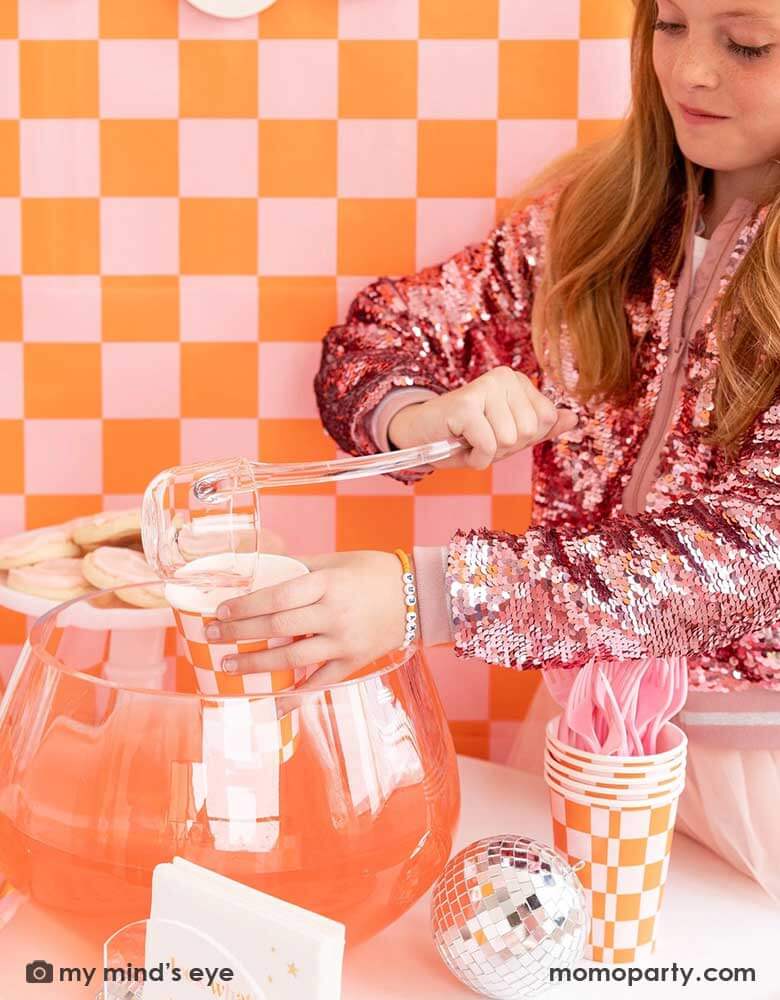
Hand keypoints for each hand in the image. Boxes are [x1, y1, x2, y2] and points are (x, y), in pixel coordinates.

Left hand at [213, 551, 406, 687]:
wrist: (420, 595)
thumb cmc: (375, 572)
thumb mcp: (337, 560)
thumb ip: (301, 567)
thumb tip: (261, 570)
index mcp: (328, 584)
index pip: (277, 597)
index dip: (245, 606)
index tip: (220, 611)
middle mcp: (334, 614)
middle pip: (277, 628)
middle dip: (238, 633)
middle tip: (210, 636)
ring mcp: (344, 642)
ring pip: (292, 659)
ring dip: (256, 665)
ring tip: (228, 666)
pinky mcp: (354, 662)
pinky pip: (320, 683)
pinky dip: (296, 697)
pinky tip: (272, 706)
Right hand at [387, 365, 577, 469]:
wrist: (421, 436)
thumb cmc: (465, 436)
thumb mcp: (509, 434)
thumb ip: (542, 427)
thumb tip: (575, 419)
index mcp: (519, 381)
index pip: (547, 420)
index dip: (524, 438)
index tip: (497, 431)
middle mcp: (504, 377)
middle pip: (530, 431)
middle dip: (505, 446)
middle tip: (480, 437)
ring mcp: (485, 387)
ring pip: (509, 440)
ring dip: (488, 452)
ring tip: (469, 440)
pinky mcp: (465, 404)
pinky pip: (489, 446)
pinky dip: (475, 458)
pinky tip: (460, 445)